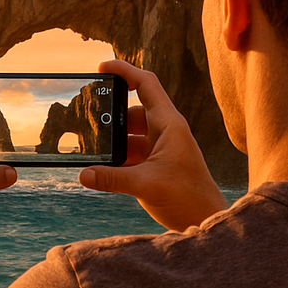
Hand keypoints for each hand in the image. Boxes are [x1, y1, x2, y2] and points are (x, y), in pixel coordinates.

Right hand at [79, 59, 227, 230]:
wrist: (205, 220)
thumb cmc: (187, 198)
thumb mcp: (145, 185)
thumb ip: (112, 178)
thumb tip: (82, 174)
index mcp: (169, 125)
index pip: (145, 84)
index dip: (124, 71)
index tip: (101, 67)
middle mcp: (164, 131)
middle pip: (131, 111)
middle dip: (109, 115)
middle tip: (86, 119)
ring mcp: (159, 148)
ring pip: (128, 134)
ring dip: (111, 141)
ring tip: (89, 148)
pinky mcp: (154, 165)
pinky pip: (130, 153)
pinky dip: (115, 157)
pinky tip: (99, 167)